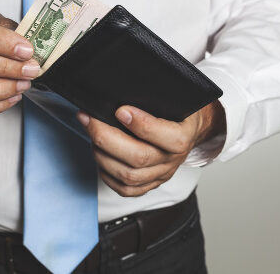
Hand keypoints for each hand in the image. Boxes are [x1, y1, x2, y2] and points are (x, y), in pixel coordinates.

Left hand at [78, 102, 225, 196]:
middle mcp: (173, 159)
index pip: (167, 137)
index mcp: (185, 136)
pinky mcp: (149, 185)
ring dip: (102, 155)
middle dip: (107, 138)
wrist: (189, 130)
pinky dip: (107, 173)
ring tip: (92, 134)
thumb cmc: (178, 110)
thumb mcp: (176, 96)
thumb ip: (156, 94)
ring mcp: (161, 175)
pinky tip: (100, 155)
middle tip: (89, 119)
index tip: (120, 109)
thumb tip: (122, 90)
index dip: (142, 124)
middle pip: (139, 158)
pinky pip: (125, 189)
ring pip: (128, 176)